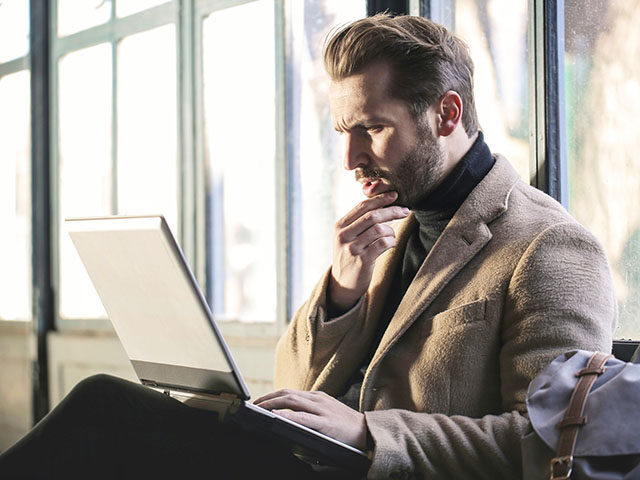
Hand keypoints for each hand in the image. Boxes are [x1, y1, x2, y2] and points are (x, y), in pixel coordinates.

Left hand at [254, 389, 367, 450]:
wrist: (369, 432)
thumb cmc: (347, 426)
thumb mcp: (328, 412)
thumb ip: (311, 412)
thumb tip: (290, 417)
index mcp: (317, 397)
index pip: (290, 392)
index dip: (272, 395)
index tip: (260, 401)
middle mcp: (318, 400)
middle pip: (287, 393)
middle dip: (268, 398)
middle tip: (254, 405)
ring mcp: (322, 410)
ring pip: (292, 401)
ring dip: (272, 404)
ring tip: (260, 410)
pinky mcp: (326, 423)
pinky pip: (303, 418)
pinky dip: (288, 416)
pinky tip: (277, 417)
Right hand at [328, 191, 409, 312]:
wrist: (342, 283)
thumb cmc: (350, 256)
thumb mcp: (347, 237)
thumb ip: (359, 222)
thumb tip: (383, 203)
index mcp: (340, 226)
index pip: (362, 206)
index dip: (380, 199)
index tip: (395, 195)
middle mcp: (344, 235)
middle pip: (372, 216)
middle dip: (392, 211)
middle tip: (405, 211)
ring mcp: (352, 248)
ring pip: (379, 229)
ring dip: (391, 231)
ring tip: (391, 236)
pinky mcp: (362, 261)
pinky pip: (383, 244)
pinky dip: (391, 241)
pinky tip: (390, 244)